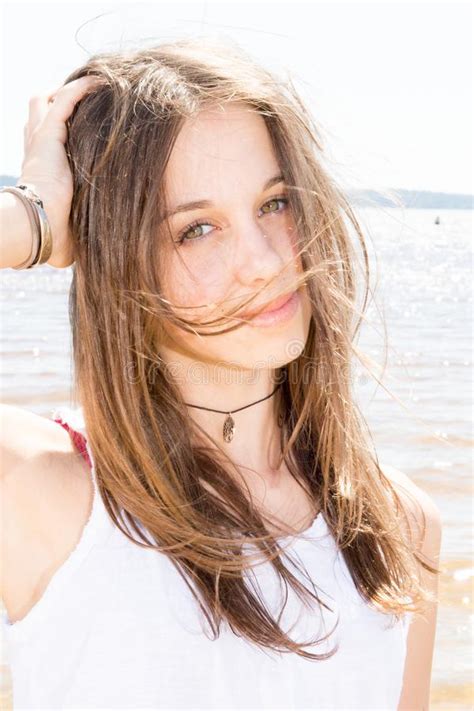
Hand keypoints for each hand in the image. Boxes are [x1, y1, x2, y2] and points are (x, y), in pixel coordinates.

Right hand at [18, 75, 99, 267]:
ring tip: (92, 88)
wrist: (39, 227)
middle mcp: (34, 151)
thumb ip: (75, 236)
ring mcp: (39, 140)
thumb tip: (89, 257)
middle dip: (56, 104)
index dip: (55, 131)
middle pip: (37, 114)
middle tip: (82, 103)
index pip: (40, 141)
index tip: (78, 129)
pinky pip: (64, 102)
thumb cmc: (51, 237)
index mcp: (37, 172)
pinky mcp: (49, 135)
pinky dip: (79, 90)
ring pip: (45, 101)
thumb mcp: (66, 235)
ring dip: (66, 92)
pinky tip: (99, 83)